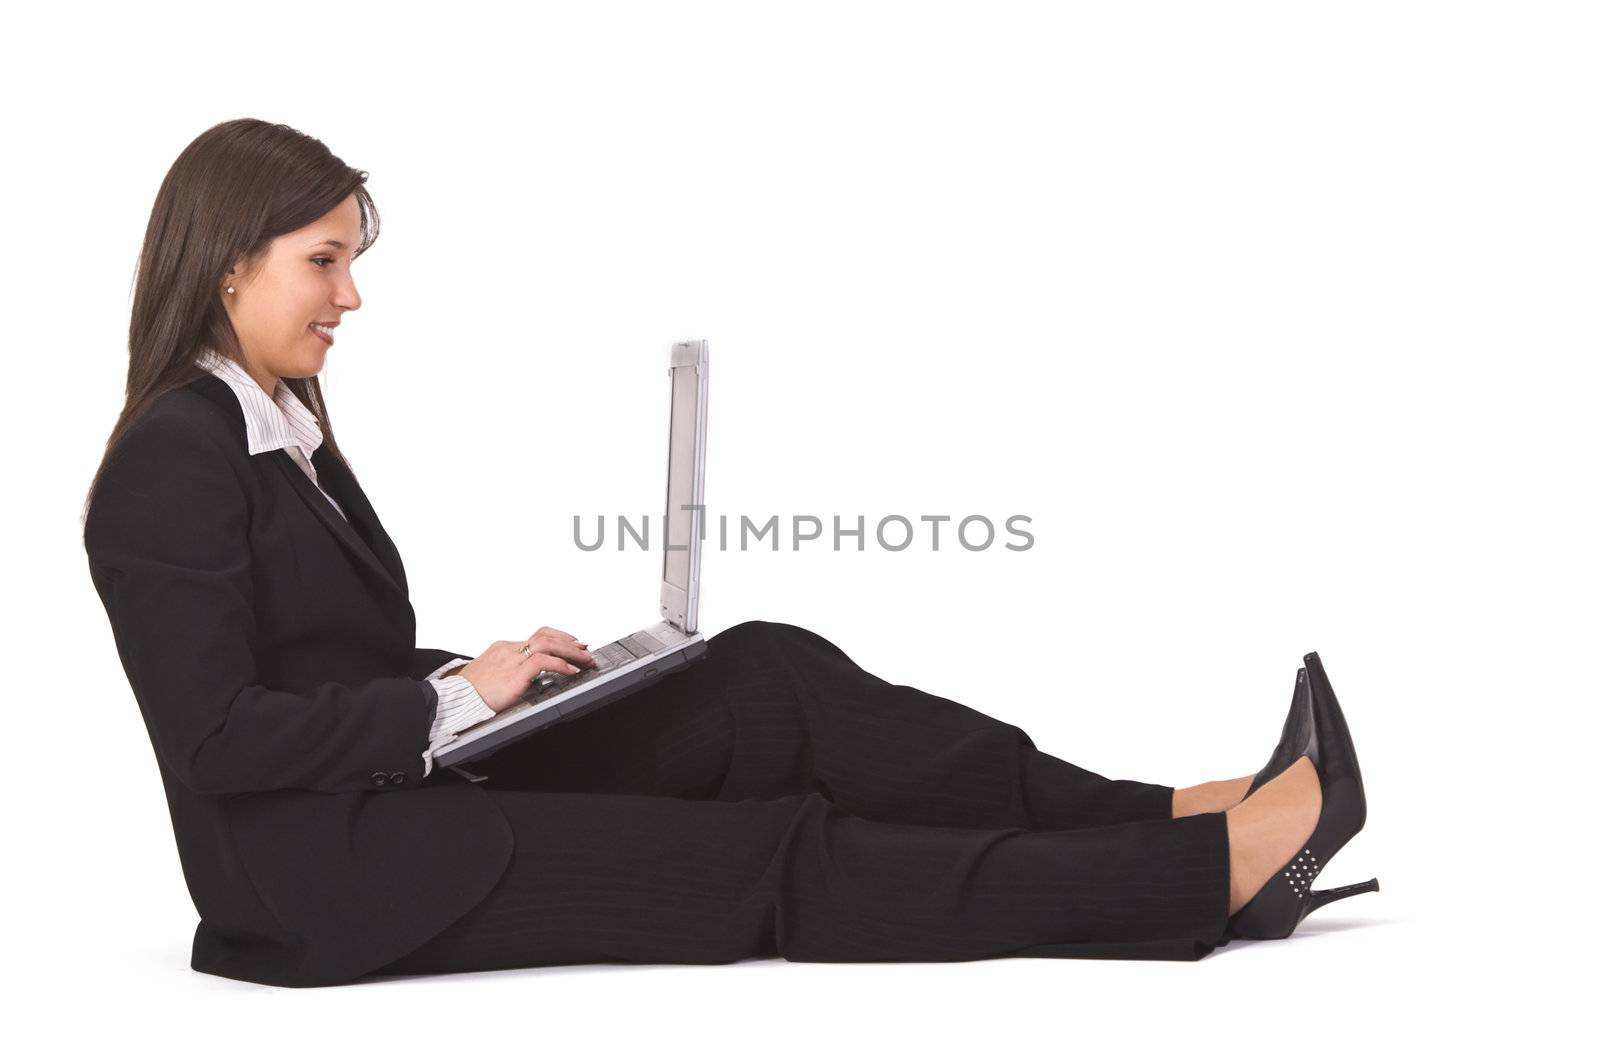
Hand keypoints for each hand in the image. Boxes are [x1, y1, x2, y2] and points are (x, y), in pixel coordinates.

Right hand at [460, 626, 596, 713]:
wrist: (453, 700)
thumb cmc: (469, 693)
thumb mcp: (491, 678)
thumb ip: (510, 674)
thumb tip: (529, 680)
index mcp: (503, 649)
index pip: (537, 636)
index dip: (559, 639)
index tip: (573, 645)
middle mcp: (509, 650)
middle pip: (546, 635)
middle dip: (570, 642)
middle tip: (585, 650)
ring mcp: (511, 660)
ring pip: (548, 644)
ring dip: (571, 651)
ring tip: (586, 660)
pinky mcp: (514, 674)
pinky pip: (543, 662)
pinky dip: (561, 664)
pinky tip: (572, 671)